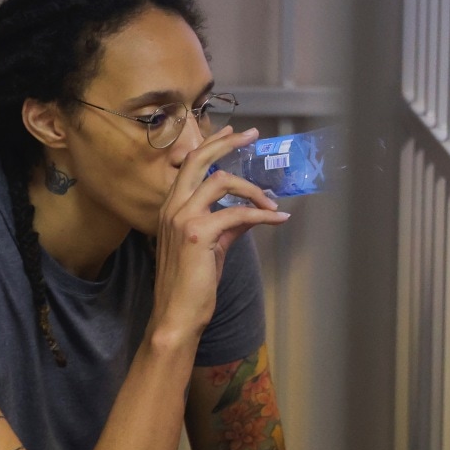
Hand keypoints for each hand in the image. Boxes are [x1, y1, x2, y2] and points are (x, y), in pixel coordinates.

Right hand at [149, 126, 289, 343]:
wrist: (176, 316)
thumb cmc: (190, 286)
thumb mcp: (210, 248)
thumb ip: (228, 225)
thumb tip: (251, 212)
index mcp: (171, 209)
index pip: (190, 165)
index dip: (212, 146)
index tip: (232, 133)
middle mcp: (172, 208)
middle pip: (199, 160)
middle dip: (227, 144)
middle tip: (251, 136)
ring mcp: (183, 219)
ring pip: (220, 181)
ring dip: (252, 188)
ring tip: (272, 200)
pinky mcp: (198, 234)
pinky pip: (237, 214)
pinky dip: (262, 214)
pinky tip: (278, 219)